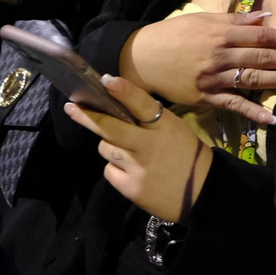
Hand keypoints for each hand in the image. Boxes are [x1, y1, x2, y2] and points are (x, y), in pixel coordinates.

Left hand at [63, 74, 211, 222]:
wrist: (204, 194)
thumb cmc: (187, 156)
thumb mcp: (175, 130)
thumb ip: (150, 119)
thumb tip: (118, 104)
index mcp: (164, 127)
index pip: (142, 105)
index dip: (124, 91)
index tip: (106, 80)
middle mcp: (149, 145)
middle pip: (110, 128)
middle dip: (88, 116)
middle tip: (72, 107)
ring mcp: (138, 168)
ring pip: (106, 149)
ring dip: (110, 147)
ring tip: (126, 153)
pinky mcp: (131, 188)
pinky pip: (109, 171)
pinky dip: (115, 170)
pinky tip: (131, 172)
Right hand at [121, 12, 275, 124]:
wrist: (142, 58)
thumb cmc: (173, 35)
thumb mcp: (203, 19)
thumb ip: (235, 19)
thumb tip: (266, 16)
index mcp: (220, 32)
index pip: (260, 35)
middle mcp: (219, 55)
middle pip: (260, 57)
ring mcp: (213, 78)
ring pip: (252, 79)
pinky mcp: (206, 97)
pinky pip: (234, 105)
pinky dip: (253, 112)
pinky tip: (272, 118)